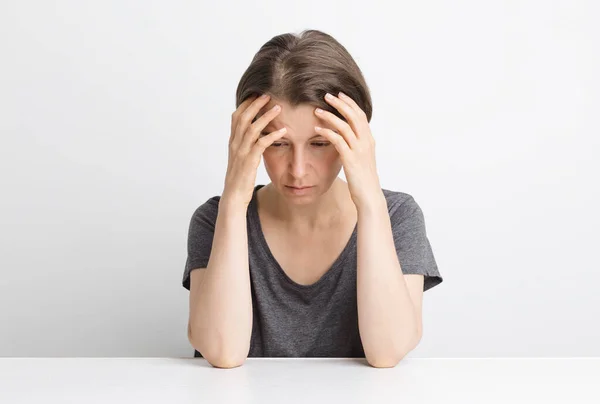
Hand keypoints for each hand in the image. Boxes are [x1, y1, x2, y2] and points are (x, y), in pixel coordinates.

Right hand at [222, 94, 286, 206]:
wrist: (234, 197)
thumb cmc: (240, 178)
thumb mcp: (241, 158)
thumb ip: (246, 145)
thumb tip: (256, 134)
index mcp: (233, 142)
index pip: (237, 116)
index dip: (246, 104)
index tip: (257, 93)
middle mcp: (235, 144)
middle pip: (243, 118)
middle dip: (255, 104)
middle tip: (268, 94)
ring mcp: (241, 153)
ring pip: (252, 128)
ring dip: (266, 117)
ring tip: (278, 108)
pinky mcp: (249, 162)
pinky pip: (260, 145)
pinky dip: (272, 136)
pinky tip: (283, 131)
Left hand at [314, 92, 383, 209]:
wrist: (369, 196)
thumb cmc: (363, 179)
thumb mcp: (362, 159)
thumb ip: (356, 146)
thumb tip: (346, 138)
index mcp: (369, 140)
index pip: (360, 115)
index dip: (350, 103)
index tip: (339, 95)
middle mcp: (366, 142)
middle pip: (354, 116)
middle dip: (340, 103)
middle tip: (327, 95)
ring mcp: (359, 150)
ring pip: (345, 126)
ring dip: (330, 116)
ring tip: (317, 110)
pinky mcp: (350, 158)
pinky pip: (337, 140)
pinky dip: (327, 132)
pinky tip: (316, 129)